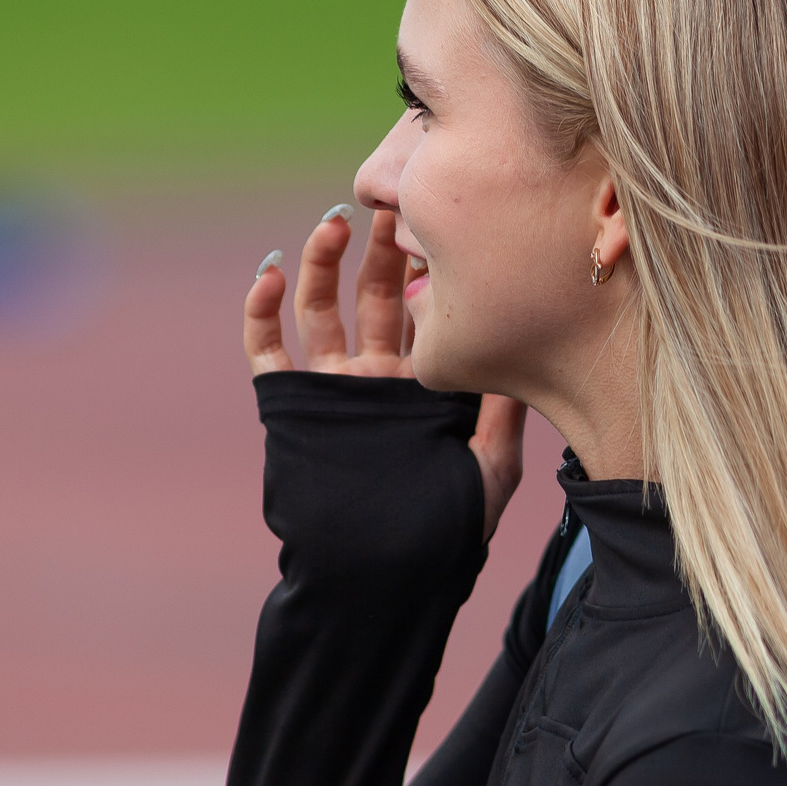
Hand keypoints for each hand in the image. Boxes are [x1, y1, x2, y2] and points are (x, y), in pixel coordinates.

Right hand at [245, 205, 525, 539]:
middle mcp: (377, 378)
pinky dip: (262, 309)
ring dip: (323, 262)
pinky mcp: (291, 404)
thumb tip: (523, 344)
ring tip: (334, 221)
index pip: (427, 310)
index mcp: (426, 383)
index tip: (445, 225)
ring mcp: (333, 388)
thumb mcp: (491, 466)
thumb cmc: (446, 533)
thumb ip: (503, 408)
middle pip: (375, 295)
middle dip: (383, 248)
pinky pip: (269, 349)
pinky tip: (269, 271)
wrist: (381, 579)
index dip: (432, 267)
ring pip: (321, 309)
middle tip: (394, 206)